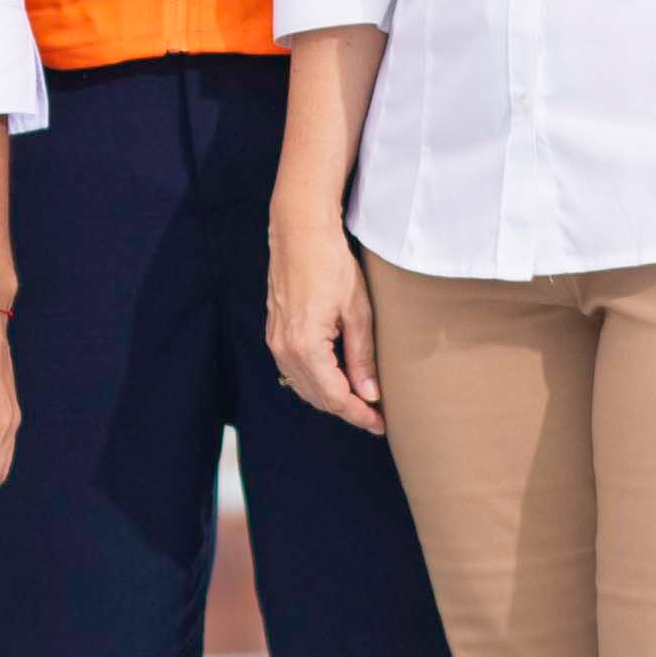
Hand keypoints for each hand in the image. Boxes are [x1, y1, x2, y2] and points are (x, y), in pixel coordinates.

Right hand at [269, 211, 383, 433]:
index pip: (336, 397)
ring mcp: (276, 341)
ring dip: (331, 398)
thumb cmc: (331, 264)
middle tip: (376, 416)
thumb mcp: (357, 311)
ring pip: (304, 387)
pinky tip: (336, 379)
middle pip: (318, 397)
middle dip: (348, 410)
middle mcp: (285, 349)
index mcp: (306, 347)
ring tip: (360, 401)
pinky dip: (316, 382)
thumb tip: (370, 393)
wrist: (299, 232)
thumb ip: (362, 356)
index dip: (360, 415)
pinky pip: (294, 370)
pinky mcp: (275, 332)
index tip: (380, 424)